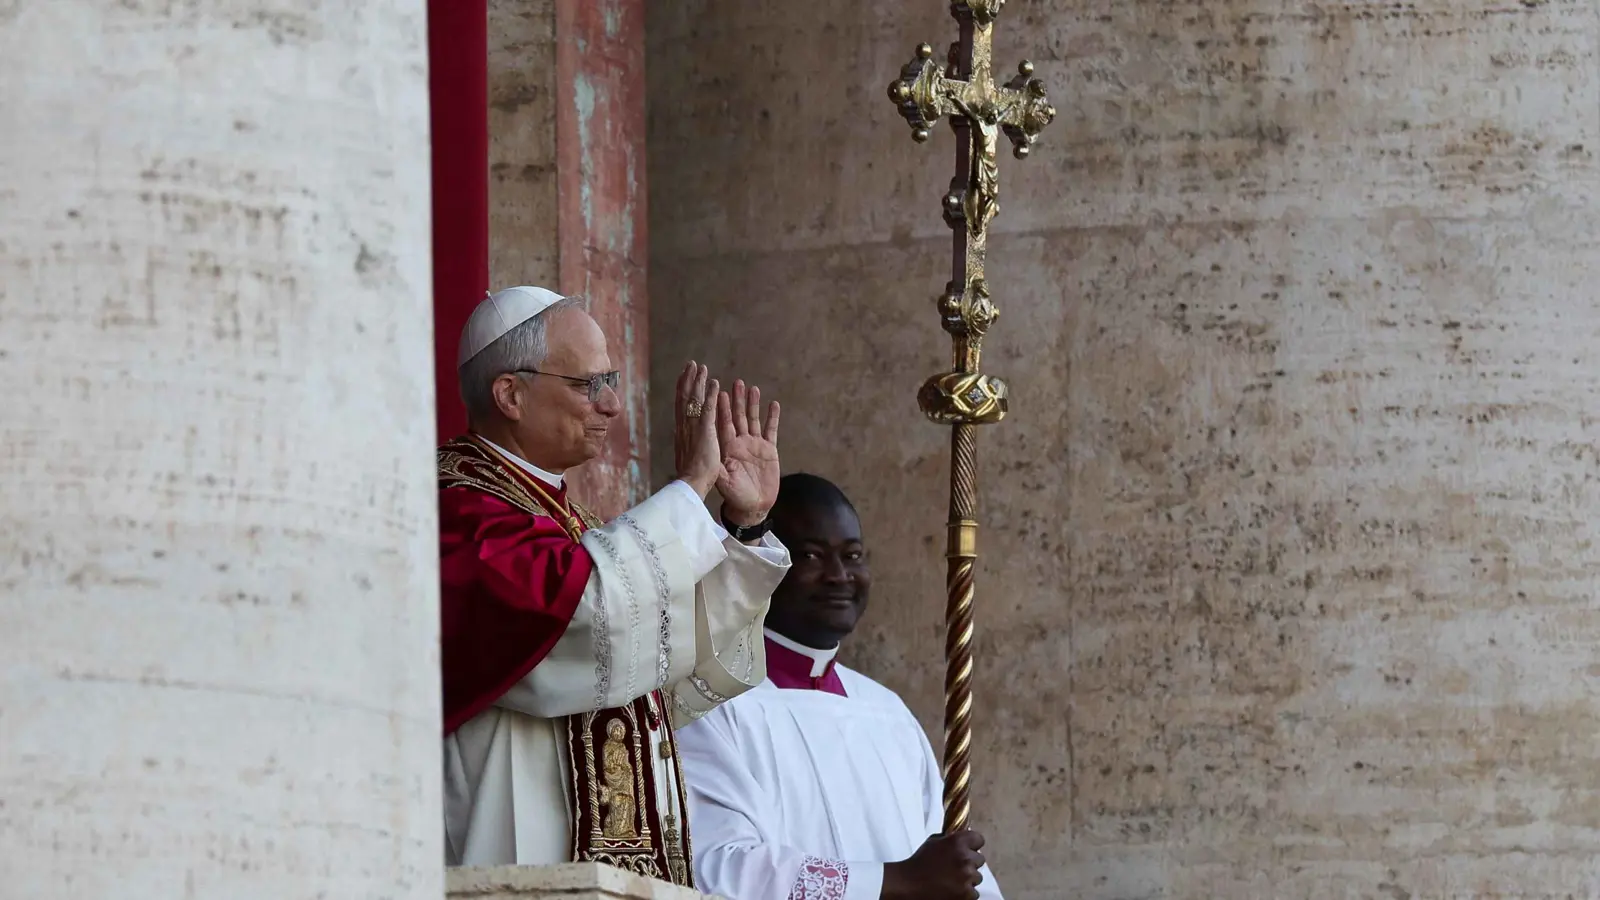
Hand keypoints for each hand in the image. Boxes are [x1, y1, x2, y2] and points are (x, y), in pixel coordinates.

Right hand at [673, 361, 721, 498]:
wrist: (691, 486)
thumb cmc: (690, 477)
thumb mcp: (687, 456)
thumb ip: (685, 445)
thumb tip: (681, 440)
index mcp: (681, 433)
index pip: (681, 406)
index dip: (682, 390)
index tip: (684, 377)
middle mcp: (684, 427)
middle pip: (685, 397)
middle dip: (688, 379)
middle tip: (692, 364)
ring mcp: (694, 428)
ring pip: (694, 399)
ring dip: (698, 381)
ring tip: (701, 366)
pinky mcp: (705, 432)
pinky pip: (708, 409)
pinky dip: (710, 394)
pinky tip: (713, 382)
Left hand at [715, 379, 779, 525]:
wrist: (752, 506)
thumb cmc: (735, 495)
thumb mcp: (724, 480)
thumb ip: (719, 466)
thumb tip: (709, 452)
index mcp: (727, 448)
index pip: (723, 423)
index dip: (722, 408)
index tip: (719, 392)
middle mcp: (740, 443)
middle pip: (738, 417)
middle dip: (738, 400)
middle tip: (737, 382)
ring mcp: (755, 445)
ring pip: (753, 420)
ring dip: (753, 404)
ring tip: (753, 388)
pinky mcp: (769, 450)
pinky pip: (771, 430)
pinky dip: (772, 418)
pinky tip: (773, 404)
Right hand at [881, 830, 984, 899]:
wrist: (908, 884)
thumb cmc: (918, 863)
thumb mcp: (933, 842)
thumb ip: (950, 839)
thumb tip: (963, 839)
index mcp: (957, 842)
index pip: (979, 839)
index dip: (973, 845)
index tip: (968, 849)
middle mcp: (965, 858)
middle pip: (980, 859)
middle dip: (970, 863)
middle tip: (955, 867)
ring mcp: (967, 877)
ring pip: (977, 877)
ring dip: (968, 879)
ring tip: (952, 880)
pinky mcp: (966, 894)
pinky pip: (974, 893)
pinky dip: (965, 893)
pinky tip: (952, 890)